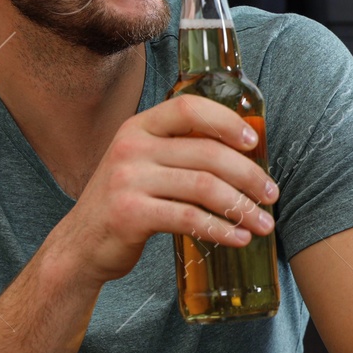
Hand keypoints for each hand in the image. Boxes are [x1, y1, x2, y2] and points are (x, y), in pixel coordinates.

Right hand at [45, 95, 278, 284]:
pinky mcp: (130, 213)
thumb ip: (180, 151)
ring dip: (242, 207)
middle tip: (271, 195)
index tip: (254, 141)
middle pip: (208, 154)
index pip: (189, 108)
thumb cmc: (126, 202)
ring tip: (263, 224)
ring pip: (204, 187)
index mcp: (139, 127)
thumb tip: (246, 153)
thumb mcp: (143, 164)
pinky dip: (222, 229)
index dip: (226, 121)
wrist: (81, 244)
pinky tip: (239, 238)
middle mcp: (131, 147)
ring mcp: (128, 179)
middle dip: (249, 176)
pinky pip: (190, 218)